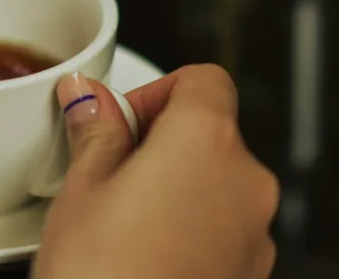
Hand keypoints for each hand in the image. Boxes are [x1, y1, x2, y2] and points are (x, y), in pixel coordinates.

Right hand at [33, 65, 279, 278]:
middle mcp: (246, 180)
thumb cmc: (102, 276)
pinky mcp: (251, 271)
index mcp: (206, 141)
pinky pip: (224, 225)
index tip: (121, 119)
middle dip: (161, 140)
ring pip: (218, 180)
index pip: (203, 79)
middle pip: (212, 129)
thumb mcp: (83, 188)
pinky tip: (146, 250)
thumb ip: (95, 129)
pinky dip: (192, 224)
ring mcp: (255, 231)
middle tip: (110, 169)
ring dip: (177, 184)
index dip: (158, 90)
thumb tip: (88, 96)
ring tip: (123, 217)